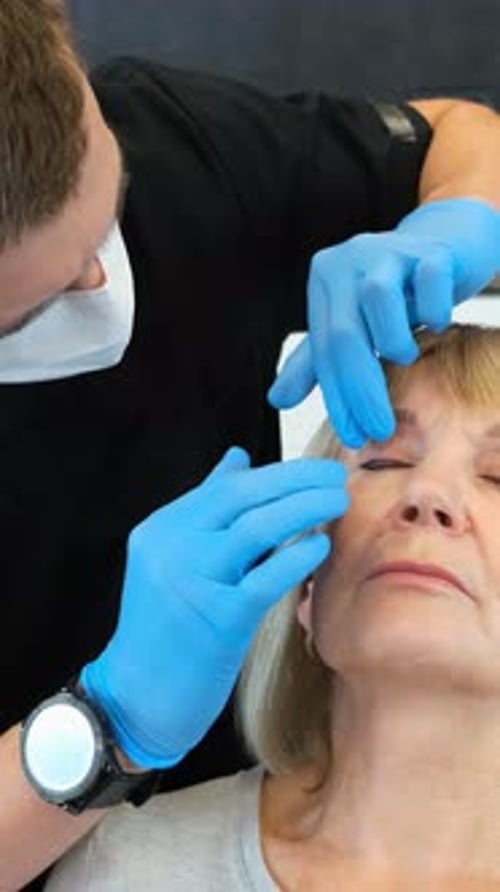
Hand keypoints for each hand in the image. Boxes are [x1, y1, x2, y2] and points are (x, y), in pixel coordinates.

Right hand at [80, 447, 348, 767]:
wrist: (135, 697)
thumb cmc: (164, 628)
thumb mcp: (172, 559)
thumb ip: (205, 508)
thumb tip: (239, 457)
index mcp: (161, 530)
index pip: (226, 486)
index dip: (276, 473)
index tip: (313, 470)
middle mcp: (173, 549)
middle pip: (243, 496)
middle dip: (296, 478)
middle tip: (335, 474)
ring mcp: (193, 583)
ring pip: (257, 528)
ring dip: (305, 507)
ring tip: (338, 500)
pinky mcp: (218, 621)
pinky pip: (267, 578)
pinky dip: (298, 556)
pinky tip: (321, 544)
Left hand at [268, 198, 499, 446]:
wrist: (446, 247)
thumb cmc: (397, 295)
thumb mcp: (353, 325)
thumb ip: (316, 362)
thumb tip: (276, 399)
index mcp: (325, 280)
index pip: (323, 349)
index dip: (338, 397)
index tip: (353, 435)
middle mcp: (349, 259)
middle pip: (344, 334)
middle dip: (361, 390)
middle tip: (379, 429)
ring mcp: (389, 250)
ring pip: (377, 300)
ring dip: (395, 341)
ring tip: (406, 355)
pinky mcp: (430, 249)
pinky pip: (429, 283)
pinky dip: (433, 311)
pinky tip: (435, 323)